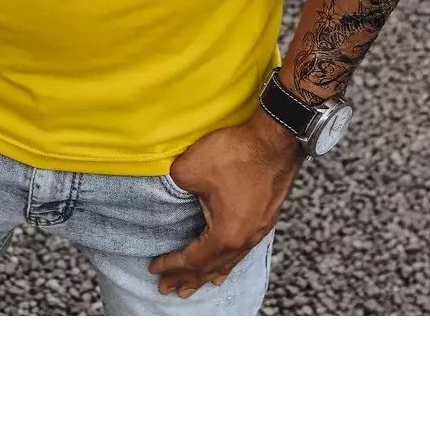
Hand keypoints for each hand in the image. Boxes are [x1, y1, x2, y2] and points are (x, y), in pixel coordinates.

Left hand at [147, 108, 304, 297]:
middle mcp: (244, 240)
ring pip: (228, 262)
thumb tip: (173, 193)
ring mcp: (257, 231)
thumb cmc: (236, 153)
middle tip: (167, 289)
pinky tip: (225, 267)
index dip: (171, 266)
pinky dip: (227, 262)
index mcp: (226, 235)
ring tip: (194, 287)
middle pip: (211, 268)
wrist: (276, 139)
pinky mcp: (265, 218)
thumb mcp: (190, 169)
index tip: (153, 269)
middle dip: (187, 279)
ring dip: (208, 274)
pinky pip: (241, 250)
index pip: (193, 259)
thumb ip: (174, 188)